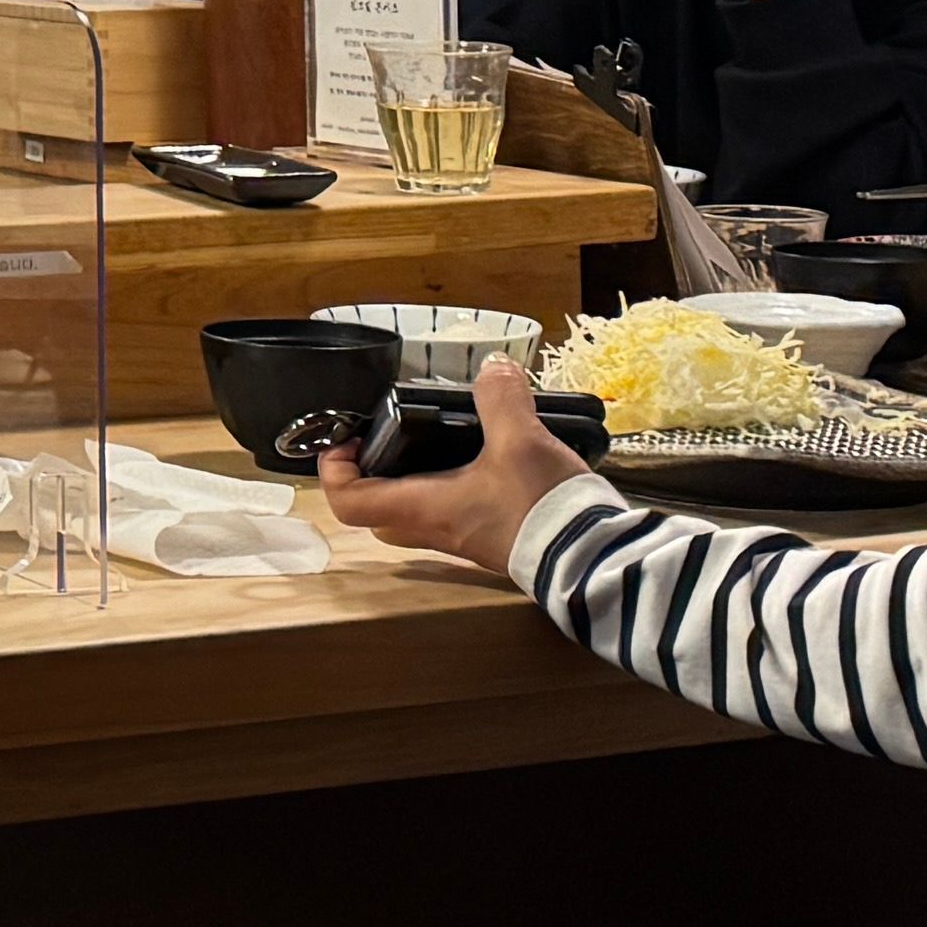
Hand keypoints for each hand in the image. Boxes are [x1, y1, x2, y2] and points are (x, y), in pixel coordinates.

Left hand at [315, 355, 595, 579]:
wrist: (592, 557)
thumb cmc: (542, 508)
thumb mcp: (519, 440)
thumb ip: (500, 399)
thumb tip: (494, 368)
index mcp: (423, 507)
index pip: (349, 502)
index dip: (334, 470)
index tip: (346, 440)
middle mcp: (437, 529)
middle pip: (379, 512)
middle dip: (372, 477)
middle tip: (388, 440)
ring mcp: (465, 538)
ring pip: (417, 515)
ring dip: (415, 482)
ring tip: (437, 441)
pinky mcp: (494, 539)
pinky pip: (456, 515)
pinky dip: (456, 487)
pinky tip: (485, 460)